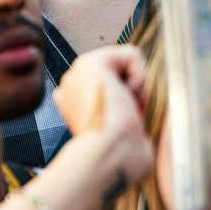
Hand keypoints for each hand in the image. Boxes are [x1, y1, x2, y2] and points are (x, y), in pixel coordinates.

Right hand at [54, 46, 153, 188]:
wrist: (111, 155)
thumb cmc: (120, 156)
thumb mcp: (120, 131)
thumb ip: (120, 114)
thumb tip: (134, 107)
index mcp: (71, 103)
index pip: (106, 86)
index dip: (123, 103)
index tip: (121, 124)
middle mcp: (71, 86)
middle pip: (117, 73)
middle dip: (129, 92)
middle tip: (126, 115)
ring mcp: (78, 73)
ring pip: (125, 62)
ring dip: (136, 85)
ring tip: (127, 107)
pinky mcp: (92, 62)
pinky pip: (132, 54)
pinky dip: (140, 75)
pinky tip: (128, 95)